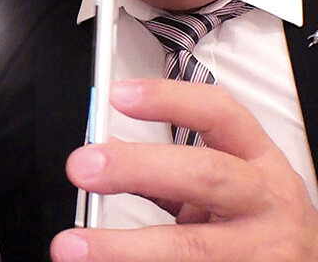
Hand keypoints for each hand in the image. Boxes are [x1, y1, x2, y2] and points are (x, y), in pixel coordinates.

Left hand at [50, 79, 317, 261]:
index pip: (218, 113)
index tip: (117, 96)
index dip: (168, 100)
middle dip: (136, 168)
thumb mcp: (224, 187)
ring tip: (74, 245)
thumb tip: (105, 152)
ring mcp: (262, 251)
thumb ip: (169, 169)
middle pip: (203, 175)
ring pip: (189, 246)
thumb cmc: (255, 224)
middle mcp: (267, 201)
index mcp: (259, 162)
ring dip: (123, 246)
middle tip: (83, 168)